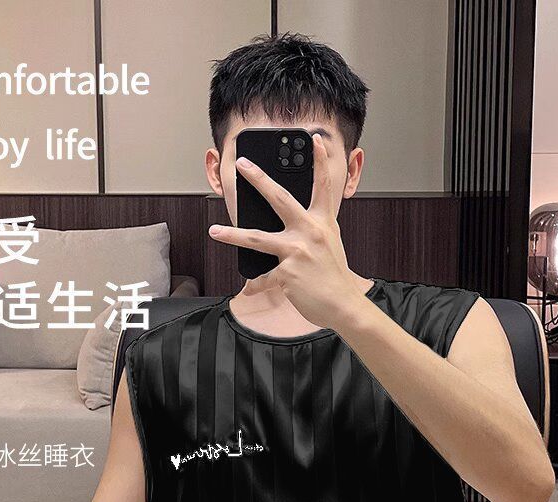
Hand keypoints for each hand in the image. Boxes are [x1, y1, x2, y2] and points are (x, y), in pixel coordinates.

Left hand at [209, 133, 366, 331]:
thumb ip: (312, 230)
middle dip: (258, 179)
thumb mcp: (329, 245)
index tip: (314, 140)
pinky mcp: (287, 274)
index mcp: (322, 223)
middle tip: (242, 165)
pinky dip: (255, 284)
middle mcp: (309, 232)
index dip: (319, 162)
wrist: (343, 305)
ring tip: (214, 231)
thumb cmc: (334, 276)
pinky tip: (248, 288)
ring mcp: (297, 252)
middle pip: (279, 198)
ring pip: (257, 239)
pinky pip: (263, 278)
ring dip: (232, 235)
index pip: (322, 187)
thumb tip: (289, 226)